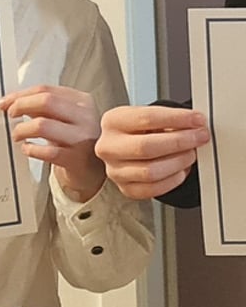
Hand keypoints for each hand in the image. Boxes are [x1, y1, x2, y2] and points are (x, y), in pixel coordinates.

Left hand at [0, 85, 103, 201]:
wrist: (94, 170)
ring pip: (42, 125)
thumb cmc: (76, 141)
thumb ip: (41, 108)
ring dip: (22, 129)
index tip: (6, 102)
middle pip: (46, 101)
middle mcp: (84, 117)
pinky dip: (31, 149)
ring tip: (17, 135)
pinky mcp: (75, 159)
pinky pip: (46, 151)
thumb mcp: (64, 118)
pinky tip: (27, 149)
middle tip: (11, 115)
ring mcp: (81, 138)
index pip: (46, 90)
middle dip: (21, 106)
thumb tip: (11, 102)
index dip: (20, 95)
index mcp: (81, 101)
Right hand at [94, 105, 209, 198]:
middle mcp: (108, 147)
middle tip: (199, 138)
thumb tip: (196, 125)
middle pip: (145, 147)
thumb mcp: (150, 117)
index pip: (146, 119)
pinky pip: (152, 190)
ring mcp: (114, 170)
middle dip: (179, 142)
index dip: (177, 119)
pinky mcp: (125, 188)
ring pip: (149, 172)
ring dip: (178, 162)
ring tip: (189, 154)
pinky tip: (180, 170)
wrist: (127, 147)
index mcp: (113, 122)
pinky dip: (172, 180)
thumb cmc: (140, 131)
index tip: (197, 120)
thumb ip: (170, 119)